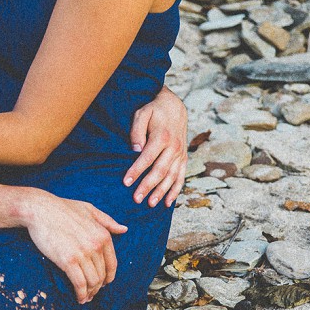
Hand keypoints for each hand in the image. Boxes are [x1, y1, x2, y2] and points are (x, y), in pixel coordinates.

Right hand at [20, 191, 126, 303]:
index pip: (112, 264)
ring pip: (93, 281)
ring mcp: (83, 254)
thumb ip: (107, 221)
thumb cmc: (63, 208)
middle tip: (92, 293)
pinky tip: (80, 298)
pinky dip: (81, 294)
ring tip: (86, 298)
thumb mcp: (90, 209)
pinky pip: (80, 283)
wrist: (40, 209)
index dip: (109, 277)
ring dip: (90, 293)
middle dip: (98, 287)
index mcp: (103, 235)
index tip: (104, 283)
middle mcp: (96, 246)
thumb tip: (124, 229)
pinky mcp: (68, 261)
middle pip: (102, 275)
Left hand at [124, 86, 187, 205]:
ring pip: (171, 177)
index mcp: (163, 136)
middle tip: (136, 199)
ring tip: (151, 204)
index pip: (147, 158)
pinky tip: (167, 203)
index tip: (126, 182)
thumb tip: (135, 149)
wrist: (174, 106)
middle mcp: (174, 147)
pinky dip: (175, 191)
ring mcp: (180, 154)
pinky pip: (181, 177)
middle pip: (160, 170)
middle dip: (148, 186)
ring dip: (161, 192)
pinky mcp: (184, 158)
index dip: (136, 171)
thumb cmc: (154, 110)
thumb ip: (137, 130)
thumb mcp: (142, 113)